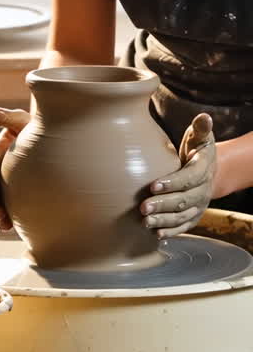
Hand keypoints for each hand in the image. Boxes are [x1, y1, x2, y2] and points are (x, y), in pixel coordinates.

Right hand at [0, 106, 31, 230]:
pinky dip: (8, 217)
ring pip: (0, 198)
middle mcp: (1, 169)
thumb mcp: (20, 120)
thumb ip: (6, 117)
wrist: (54, 140)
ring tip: (0, 218)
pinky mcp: (19, 194)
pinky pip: (12, 208)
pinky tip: (8, 226)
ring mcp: (9, 183)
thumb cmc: (35, 127)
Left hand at [140, 112, 216, 236]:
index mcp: (204, 169)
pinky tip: (156, 234)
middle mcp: (204, 190)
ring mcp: (199, 205)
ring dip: (164, 221)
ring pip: (183, 216)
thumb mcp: (199, 137)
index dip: (172, 183)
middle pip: (184, 200)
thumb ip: (200, 128)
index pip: (189, 178)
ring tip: (145, 222)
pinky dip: (171, 231)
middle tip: (143, 208)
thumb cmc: (196, 149)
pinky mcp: (193, 215)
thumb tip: (205, 117)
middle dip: (163, 205)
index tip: (153, 185)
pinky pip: (184, 226)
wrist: (208, 170)